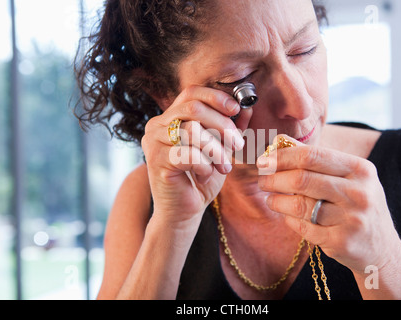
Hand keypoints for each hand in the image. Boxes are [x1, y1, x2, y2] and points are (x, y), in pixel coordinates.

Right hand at [142, 86, 251, 225]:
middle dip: (222, 125)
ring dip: (216, 150)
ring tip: (224, 166)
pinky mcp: (156, 161)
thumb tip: (247, 107)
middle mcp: (156, 125)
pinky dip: (204, 165)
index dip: (215, 97)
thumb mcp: (220, 149)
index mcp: (170, 117)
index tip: (235, 109)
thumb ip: (230, 128)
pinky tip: (205, 175)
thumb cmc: (201, 177)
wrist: (184, 211)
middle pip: (193, 108)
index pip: (191, 93)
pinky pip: (188, 154)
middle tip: (238, 144)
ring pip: (192, 131)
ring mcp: (153, 142)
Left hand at [257, 135, 400, 272]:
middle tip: (262, 181)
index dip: (282, 157)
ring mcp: (352, 219)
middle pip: (302, 180)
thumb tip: (280, 142)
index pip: (312, 156)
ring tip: (270, 199)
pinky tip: (287, 216)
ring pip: (299, 206)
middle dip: (274, 179)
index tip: (264, 160)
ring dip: (277, 201)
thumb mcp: (350, 178)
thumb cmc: (357, 206)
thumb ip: (318, 160)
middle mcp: (359, 193)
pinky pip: (302, 227)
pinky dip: (289, 220)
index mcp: (360, 169)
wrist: (382, 250)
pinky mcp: (341, 242)